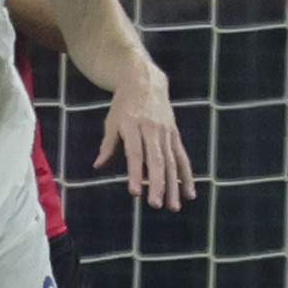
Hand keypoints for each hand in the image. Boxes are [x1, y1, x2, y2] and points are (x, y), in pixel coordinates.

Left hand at [94, 68, 195, 209]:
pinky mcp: (175, 134)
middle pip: (157, 160)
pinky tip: (189, 192)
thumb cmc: (124, 104)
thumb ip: (108, 144)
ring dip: (174, 186)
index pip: (135, 153)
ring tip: (174, 206)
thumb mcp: (112, 120)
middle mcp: (153, 129)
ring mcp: (167, 132)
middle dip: (158, 184)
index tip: (135, 192)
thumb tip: (98, 165)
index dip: (136, 174)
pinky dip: (186, 175)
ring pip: (172, 161)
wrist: (146, 82)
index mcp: (133, 125)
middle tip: (156, 205)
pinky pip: (182, 157)